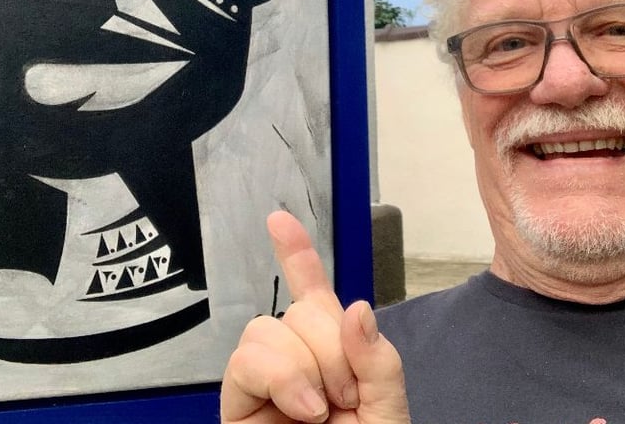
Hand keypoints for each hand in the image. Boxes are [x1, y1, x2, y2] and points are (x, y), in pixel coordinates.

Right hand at [220, 210, 409, 423]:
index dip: (297, 255)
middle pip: (299, 310)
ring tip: (321, 410)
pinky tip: (304, 409)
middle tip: (347, 397)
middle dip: (330, 349)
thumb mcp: (386, 408)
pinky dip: (282, 378)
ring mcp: (263, 381)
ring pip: (266, 328)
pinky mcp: (238, 402)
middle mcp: (292, 360)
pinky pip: (244, 361)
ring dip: (303, 366)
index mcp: (331, 355)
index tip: (279, 220)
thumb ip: (379, 362)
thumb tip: (357, 308)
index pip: (313, 295)